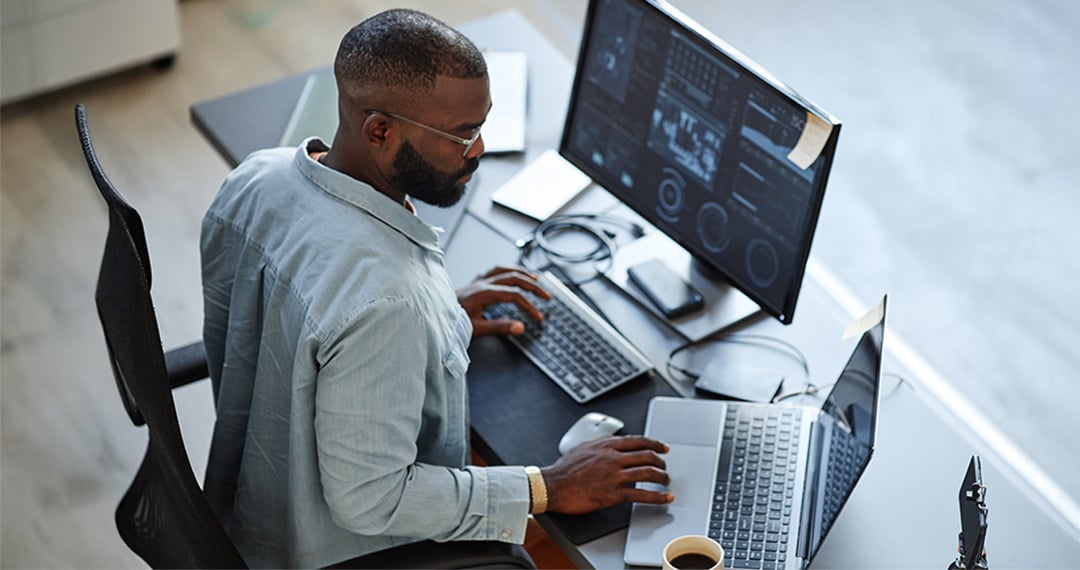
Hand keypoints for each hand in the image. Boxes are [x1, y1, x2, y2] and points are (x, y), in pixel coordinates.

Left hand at [457, 266, 550, 336]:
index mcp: (483, 293)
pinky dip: (507, 271)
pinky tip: (511, 274)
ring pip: (504, 270)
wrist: (431, 314)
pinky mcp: (473, 283)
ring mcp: (477, 281)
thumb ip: (499, 328)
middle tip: (546, 296)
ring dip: (522, 273)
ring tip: (535, 279)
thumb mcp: (475, 328)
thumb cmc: (450, 322)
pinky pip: (494, 271)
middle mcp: (481, 283)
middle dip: (533, 286)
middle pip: (514, 278)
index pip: (514, 295)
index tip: (538, 317)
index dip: (529, 306)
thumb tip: (520, 327)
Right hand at [540, 435, 672, 514]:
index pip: (638, 441)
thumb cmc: (564, 469)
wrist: (553, 485)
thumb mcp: (583, 448)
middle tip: (665, 468)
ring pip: (647, 473)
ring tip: (666, 482)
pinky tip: (664, 498)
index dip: (655, 444)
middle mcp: (613, 458)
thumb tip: (609, 444)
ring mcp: (614, 475)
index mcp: (607, 445)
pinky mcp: (613, 493)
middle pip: (647, 456)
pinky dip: (657, 496)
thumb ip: (600, 445)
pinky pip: (640, 495)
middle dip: (661, 462)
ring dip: (662, 478)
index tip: (663, 448)